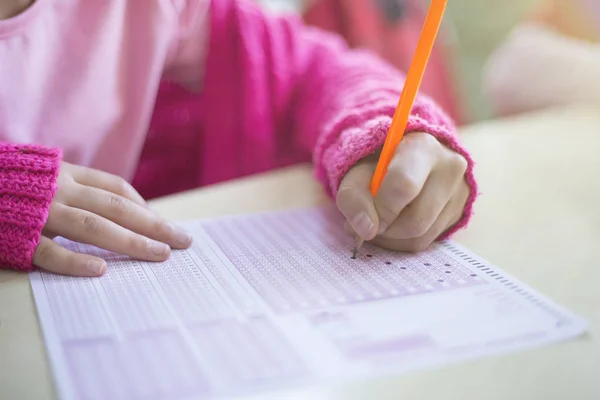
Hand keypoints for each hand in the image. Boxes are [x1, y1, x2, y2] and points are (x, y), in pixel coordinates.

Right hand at [33, 162, 192, 276]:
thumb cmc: (10, 187)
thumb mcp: (46, 179)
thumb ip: (78, 191)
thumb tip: (125, 211)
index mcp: (67, 176)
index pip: (116, 190)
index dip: (145, 208)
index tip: (166, 225)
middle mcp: (60, 191)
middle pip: (116, 207)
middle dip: (154, 225)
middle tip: (183, 241)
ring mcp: (41, 213)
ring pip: (92, 227)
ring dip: (130, 241)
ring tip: (160, 254)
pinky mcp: (19, 235)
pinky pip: (50, 252)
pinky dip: (75, 261)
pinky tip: (101, 270)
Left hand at [337, 132, 468, 251]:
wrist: (405, 159)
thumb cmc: (379, 164)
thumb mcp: (357, 171)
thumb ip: (353, 196)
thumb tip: (366, 231)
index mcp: (423, 147)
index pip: (404, 185)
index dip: (381, 209)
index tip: (367, 217)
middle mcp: (450, 167)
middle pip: (415, 219)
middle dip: (384, 229)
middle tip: (368, 223)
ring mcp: (459, 192)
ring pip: (420, 235)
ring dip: (390, 238)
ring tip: (378, 223)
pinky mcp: (459, 212)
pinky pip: (426, 241)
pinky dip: (402, 241)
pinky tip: (392, 226)